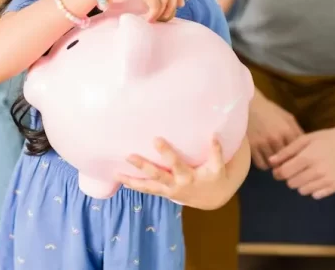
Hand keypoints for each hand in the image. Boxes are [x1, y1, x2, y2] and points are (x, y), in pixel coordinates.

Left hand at [116, 137, 235, 209]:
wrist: (213, 199)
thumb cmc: (215, 178)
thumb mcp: (218, 167)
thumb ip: (215, 151)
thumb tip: (214, 134)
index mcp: (188, 176)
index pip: (175, 163)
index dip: (166, 152)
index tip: (155, 139)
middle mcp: (175, 185)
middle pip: (156, 175)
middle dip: (142, 166)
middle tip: (128, 156)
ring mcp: (168, 191)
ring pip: (147, 187)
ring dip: (131, 181)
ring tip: (116, 174)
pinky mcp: (164, 193)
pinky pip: (148, 190)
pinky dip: (136, 186)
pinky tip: (123, 181)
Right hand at [247, 92, 302, 169]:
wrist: (248, 105)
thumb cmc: (270, 110)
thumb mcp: (288, 117)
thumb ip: (297, 132)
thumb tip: (306, 148)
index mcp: (287, 131)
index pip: (298, 152)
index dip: (298, 157)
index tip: (297, 159)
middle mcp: (276, 138)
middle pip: (286, 160)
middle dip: (287, 162)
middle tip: (286, 162)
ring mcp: (262, 143)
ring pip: (274, 164)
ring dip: (276, 164)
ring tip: (275, 161)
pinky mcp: (251, 147)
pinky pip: (261, 164)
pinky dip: (264, 164)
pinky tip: (265, 159)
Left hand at [268, 121, 334, 198]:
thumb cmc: (325, 139)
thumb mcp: (304, 139)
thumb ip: (286, 151)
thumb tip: (270, 162)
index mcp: (307, 157)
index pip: (284, 173)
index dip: (277, 172)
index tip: (279, 170)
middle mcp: (317, 171)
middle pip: (291, 184)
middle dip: (289, 177)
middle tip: (295, 170)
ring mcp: (328, 180)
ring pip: (302, 191)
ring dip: (301, 184)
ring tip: (306, 173)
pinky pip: (316, 195)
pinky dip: (313, 189)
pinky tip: (316, 179)